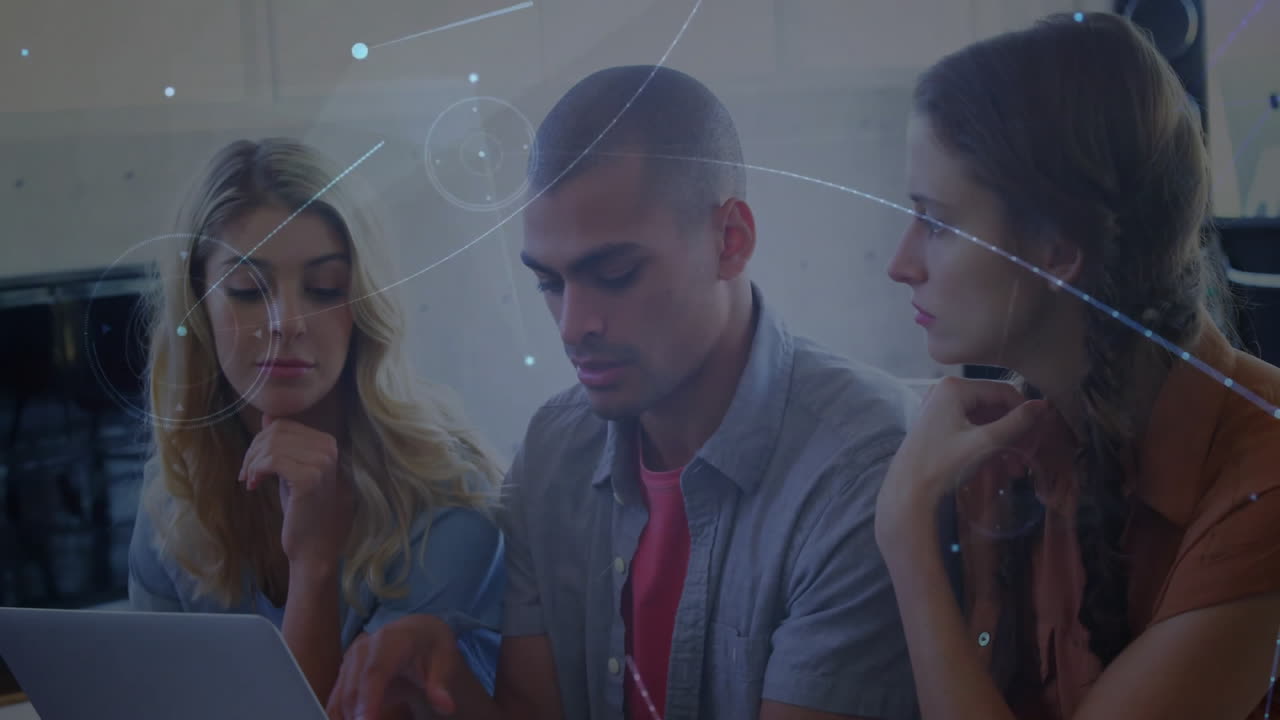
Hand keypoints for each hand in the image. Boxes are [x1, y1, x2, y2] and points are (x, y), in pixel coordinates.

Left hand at [239, 415, 352, 575]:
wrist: (313, 544)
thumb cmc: (302, 509)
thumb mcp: (291, 469)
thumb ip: (284, 443)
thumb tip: (268, 415)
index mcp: (328, 443)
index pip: (284, 425)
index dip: (261, 441)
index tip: (253, 464)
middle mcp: (328, 449)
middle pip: (276, 432)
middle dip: (253, 451)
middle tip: (247, 474)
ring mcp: (321, 463)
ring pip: (271, 446)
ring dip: (252, 463)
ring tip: (251, 481)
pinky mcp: (308, 478)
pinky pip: (272, 461)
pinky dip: (257, 471)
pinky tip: (255, 485)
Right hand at [327, 615, 461, 719]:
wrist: (417, 633)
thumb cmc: (430, 646)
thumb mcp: (445, 659)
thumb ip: (441, 683)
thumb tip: (446, 706)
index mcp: (391, 641)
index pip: (375, 673)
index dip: (369, 700)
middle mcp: (364, 648)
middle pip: (353, 689)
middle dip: (358, 717)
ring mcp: (350, 661)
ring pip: (340, 699)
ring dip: (350, 719)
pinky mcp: (344, 673)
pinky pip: (336, 702)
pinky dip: (343, 719)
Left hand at [875, 377, 1048, 542]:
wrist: (908, 492)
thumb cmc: (943, 465)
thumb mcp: (985, 443)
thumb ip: (1016, 423)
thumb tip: (1044, 405)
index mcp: (954, 388)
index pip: (1003, 391)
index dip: (1025, 413)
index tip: (1038, 437)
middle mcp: (946, 391)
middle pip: (995, 406)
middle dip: (1015, 432)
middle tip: (1029, 456)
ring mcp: (941, 408)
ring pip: (986, 419)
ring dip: (1004, 441)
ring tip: (1015, 469)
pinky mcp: (940, 425)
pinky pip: (973, 428)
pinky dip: (989, 444)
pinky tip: (1001, 466)